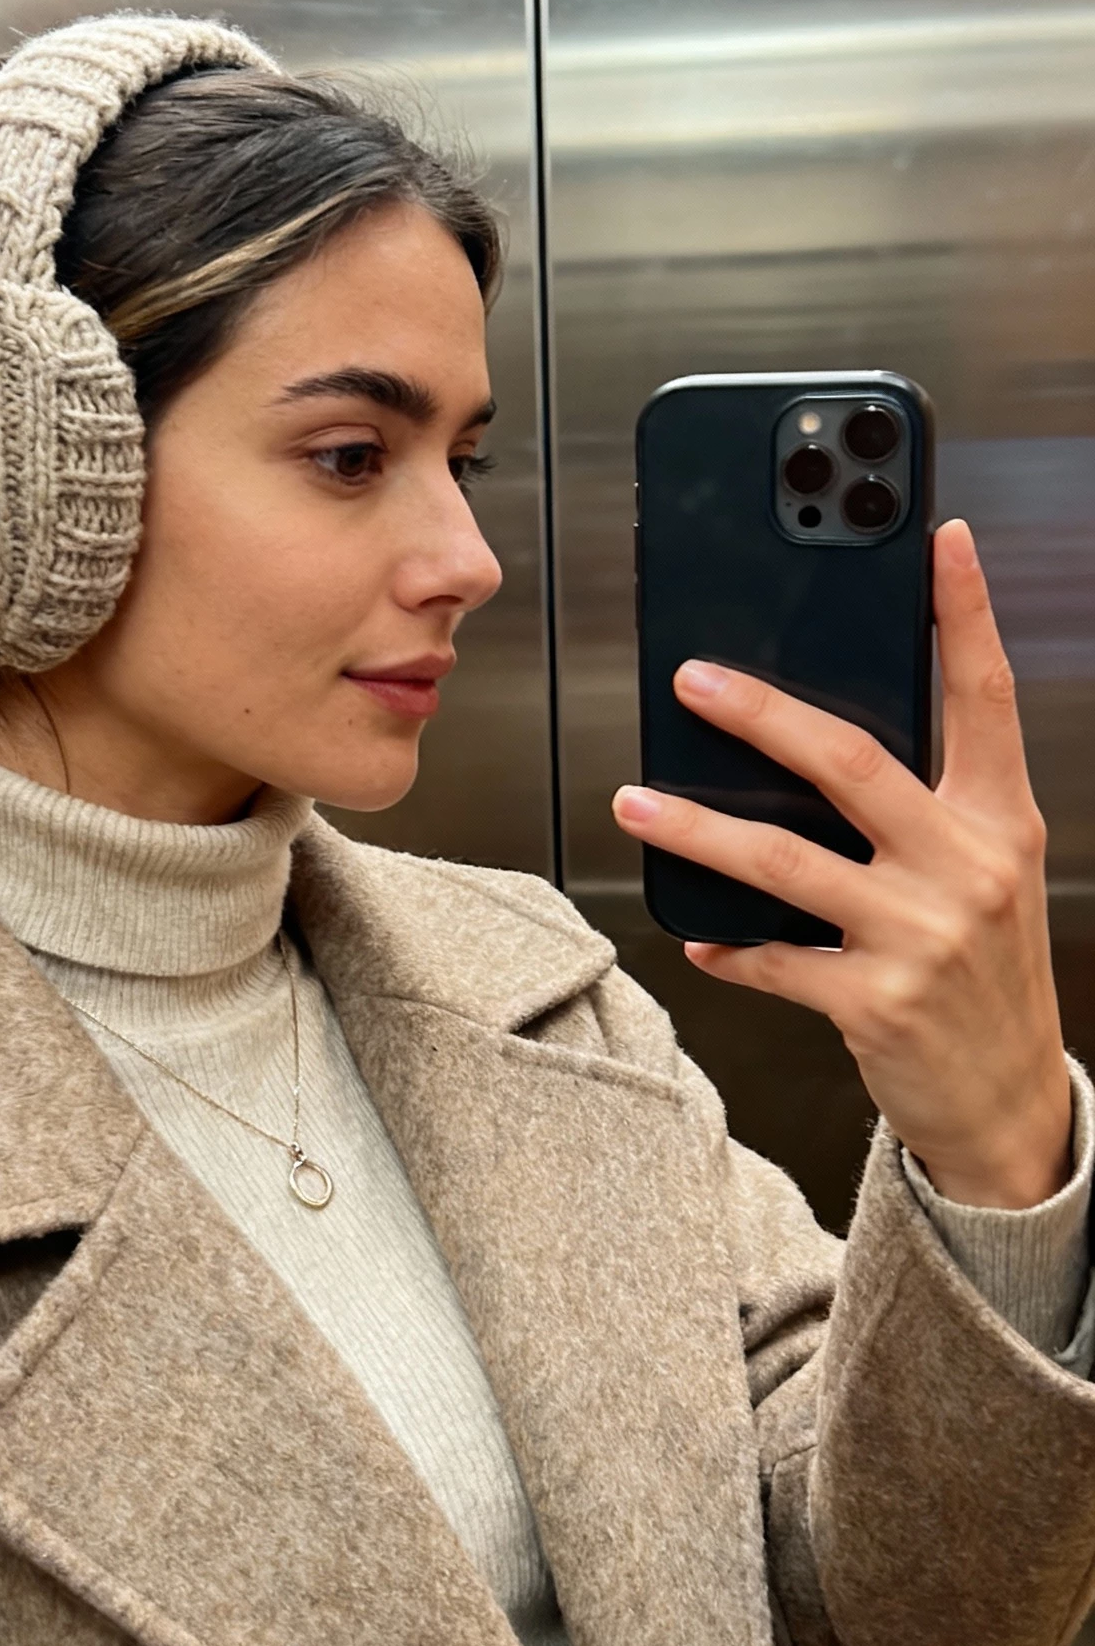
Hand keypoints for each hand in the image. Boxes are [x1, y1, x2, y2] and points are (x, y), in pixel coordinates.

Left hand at [612, 519, 1071, 1208]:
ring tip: (636, 801)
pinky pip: (774, 958)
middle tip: (694, 679)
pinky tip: (698, 934)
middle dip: (761, 713)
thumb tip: (817, 748)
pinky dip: (727, 945)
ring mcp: (921, 936)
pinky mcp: (876, 1002)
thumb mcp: (983, 876)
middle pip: (850, 761)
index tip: (939, 542)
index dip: (965, 613)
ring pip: (783, 859)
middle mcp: (967, 867)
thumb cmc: (984, 975)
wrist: (1009, 1103)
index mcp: (999, 820)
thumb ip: (926, 809)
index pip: (985, 697)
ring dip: (696, 828)